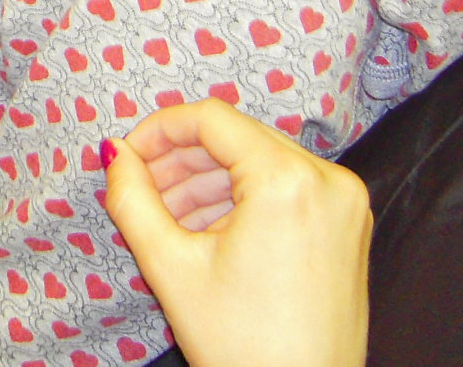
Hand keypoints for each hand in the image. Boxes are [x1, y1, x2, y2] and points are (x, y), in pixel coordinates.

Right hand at [102, 99, 370, 366]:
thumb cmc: (244, 347)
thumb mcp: (171, 267)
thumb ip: (132, 199)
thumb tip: (114, 153)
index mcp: (289, 180)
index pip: (212, 119)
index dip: (159, 129)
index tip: (126, 156)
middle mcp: (329, 180)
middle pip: (237, 139)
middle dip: (181, 161)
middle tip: (138, 188)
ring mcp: (346, 204)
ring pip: (260, 163)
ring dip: (208, 182)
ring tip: (165, 218)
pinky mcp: (349, 227)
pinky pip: (286, 190)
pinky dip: (243, 201)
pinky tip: (205, 232)